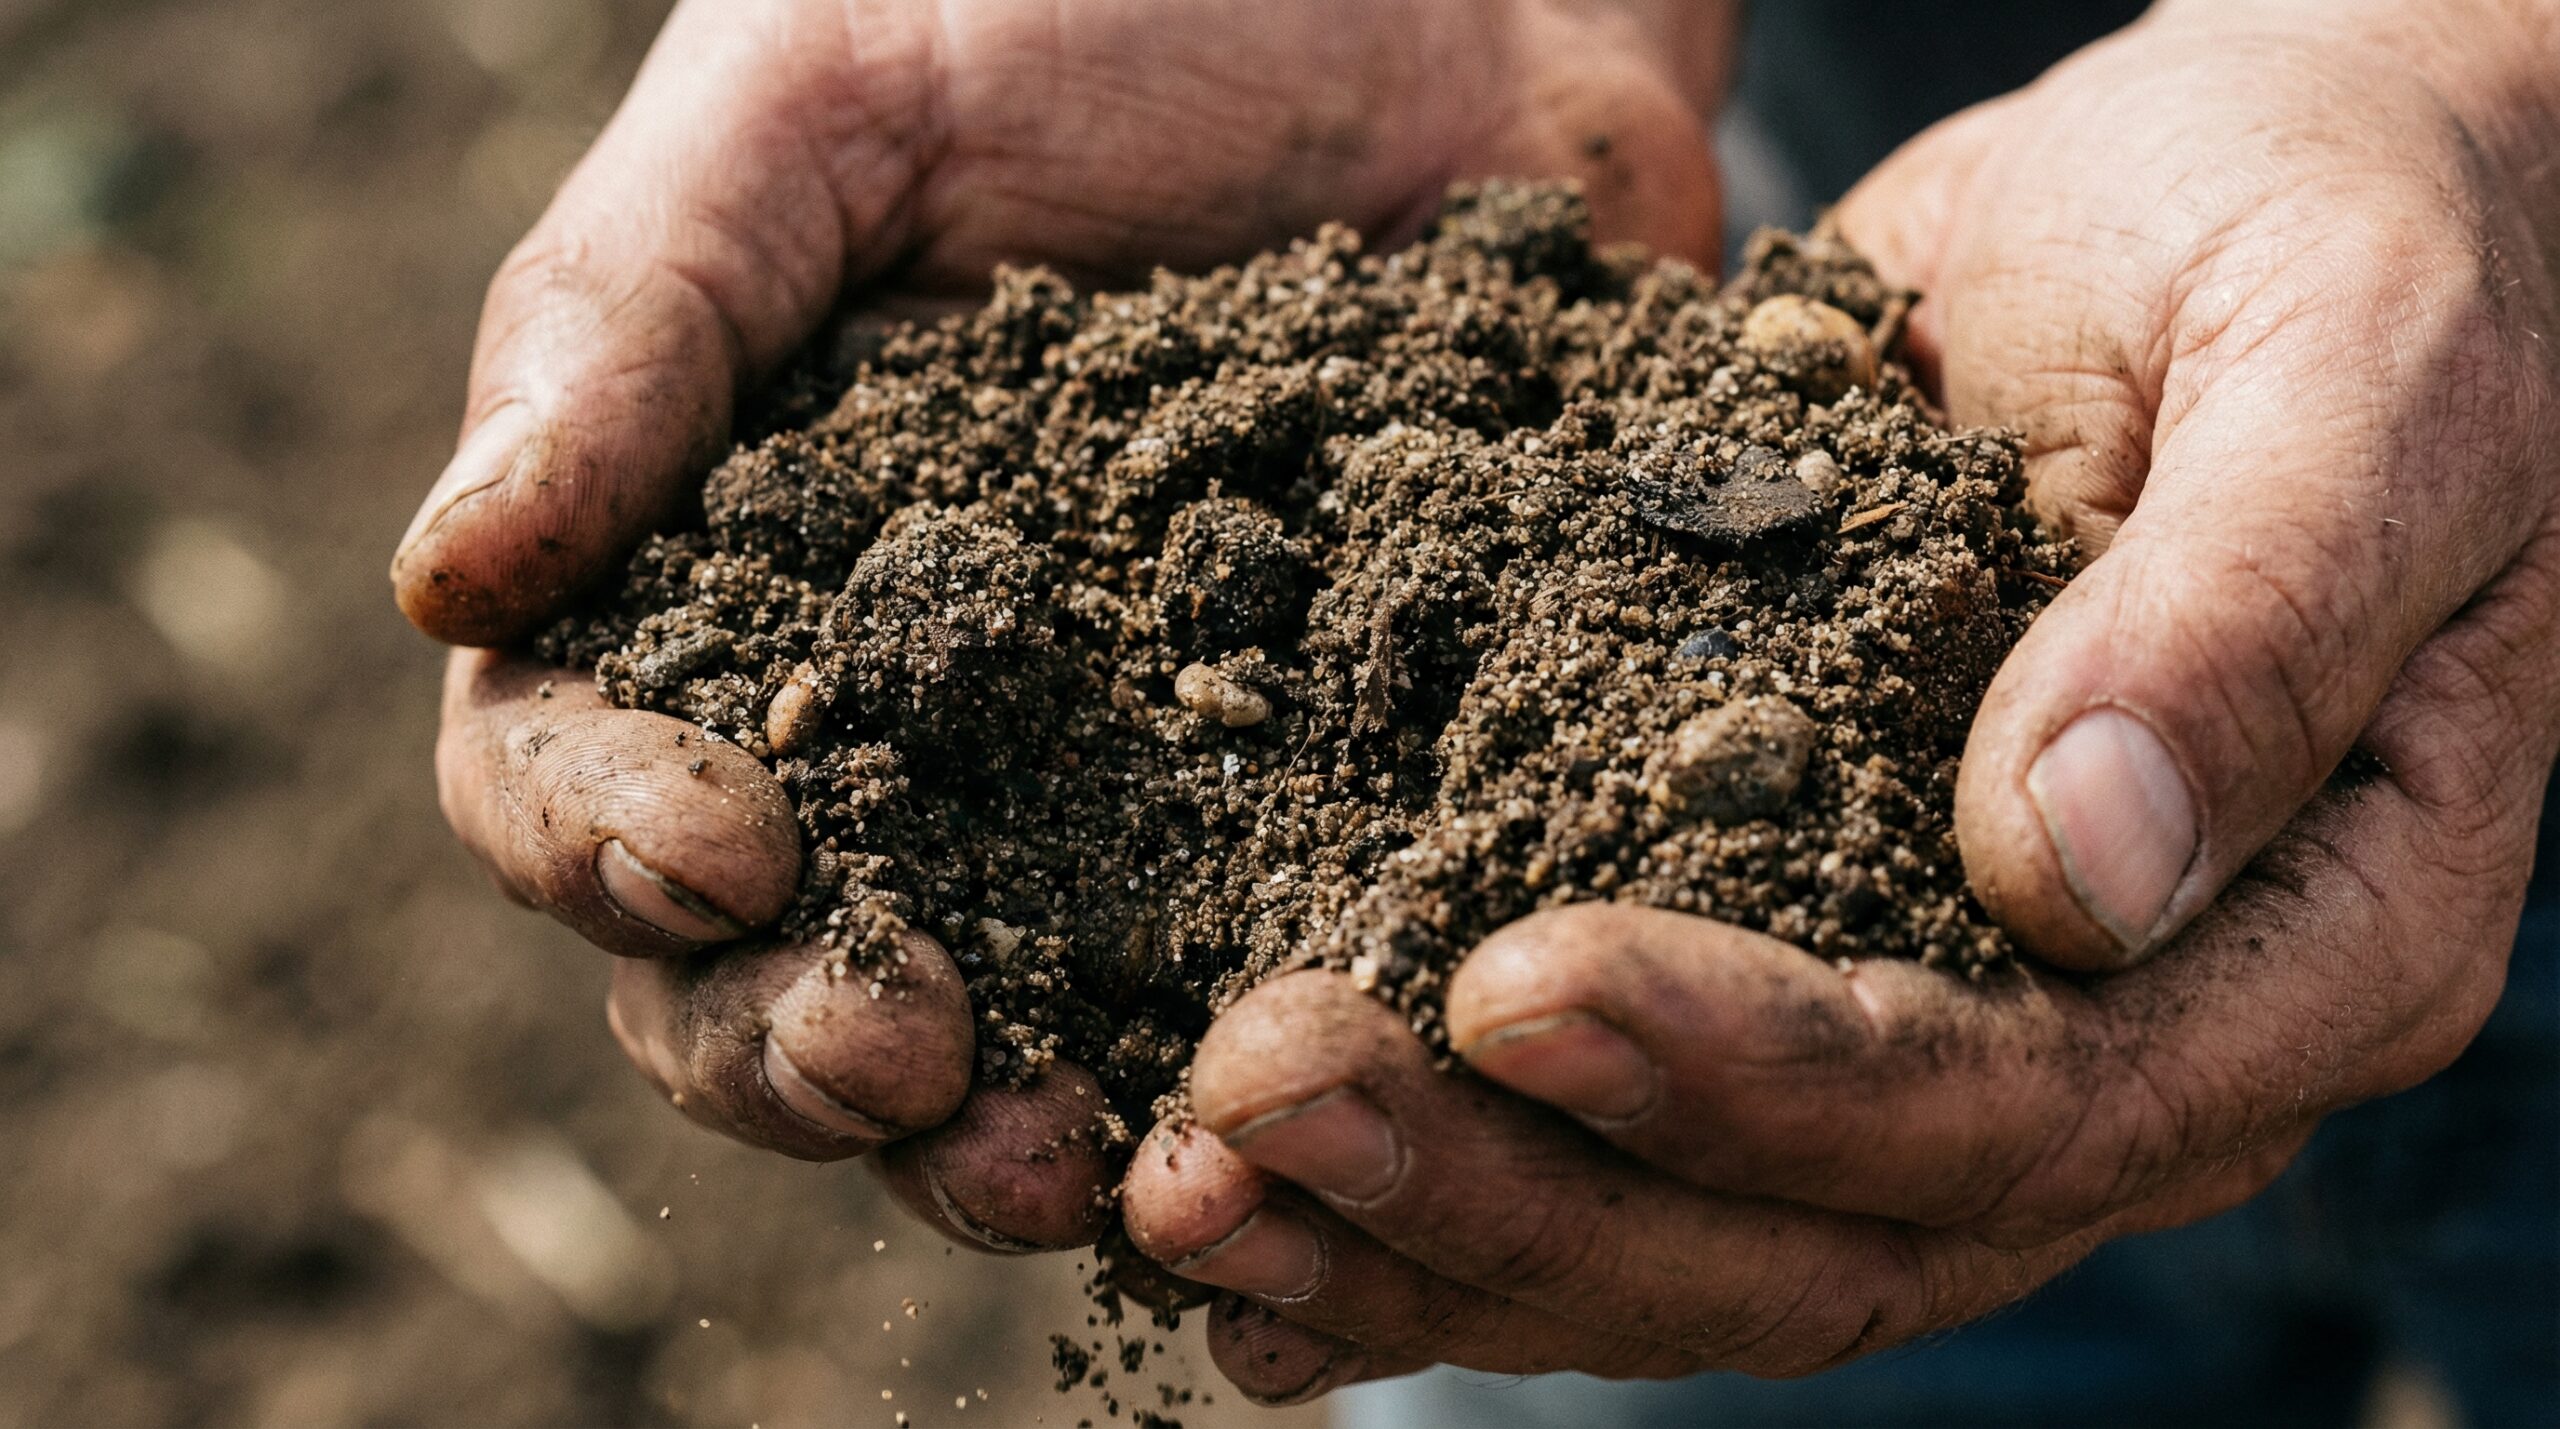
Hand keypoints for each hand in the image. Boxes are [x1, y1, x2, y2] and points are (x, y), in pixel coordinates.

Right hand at [398, 0, 1730, 1250]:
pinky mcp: (1318, 789)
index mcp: (724, 564)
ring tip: (1080, 1168)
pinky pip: (1247, 986)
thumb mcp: (824, 100)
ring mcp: (1110, 771)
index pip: (580, 767)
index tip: (721, 852)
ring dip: (1007, 1133)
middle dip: (800, 1045)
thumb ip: (637, 320)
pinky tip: (1282, 1124)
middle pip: (769, 967)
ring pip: (1005, 1029)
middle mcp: (899, 709)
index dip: (611, 843)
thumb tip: (446, 576)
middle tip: (896, 1066)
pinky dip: (1239, 1083)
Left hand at [1120, 0, 2559, 1399]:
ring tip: (1183, 1177)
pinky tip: (1221, 1214)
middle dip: (1522, 1189)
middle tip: (1260, 1095)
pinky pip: (1609, 1131)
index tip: (1516, 980)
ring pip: (1683, 1229)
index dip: (1766, 1078)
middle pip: (1815, 1235)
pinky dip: (1422, 1182)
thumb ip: (2248, 616)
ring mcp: (1941, 1023)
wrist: (2244, 201)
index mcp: (2309, 949)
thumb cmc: (2339, 247)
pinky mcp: (1793, 948)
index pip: (2025, 1106)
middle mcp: (2120, 1048)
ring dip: (1422, 1223)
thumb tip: (2080, 873)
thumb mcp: (2351, 373)